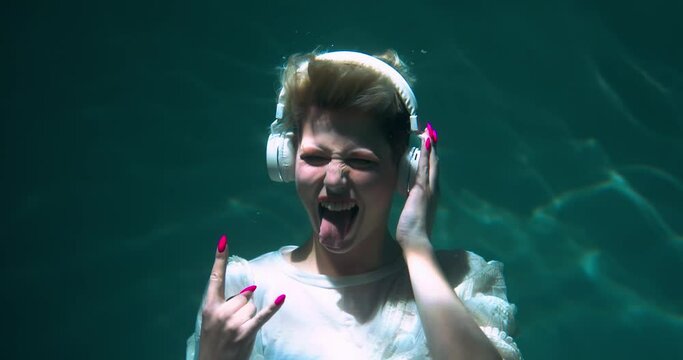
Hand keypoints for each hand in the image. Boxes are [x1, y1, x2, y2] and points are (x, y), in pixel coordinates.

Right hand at [198, 235, 285, 359]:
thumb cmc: (214, 343)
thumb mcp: (212, 321)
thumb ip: (227, 304)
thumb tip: (250, 291)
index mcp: (209, 307)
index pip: (215, 278)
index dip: (219, 259)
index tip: (224, 241)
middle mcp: (220, 313)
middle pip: (244, 296)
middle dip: (244, 307)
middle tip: (233, 325)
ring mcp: (232, 323)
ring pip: (252, 306)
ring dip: (250, 317)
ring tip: (239, 332)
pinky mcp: (245, 333)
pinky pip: (261, 316)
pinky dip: (273, 307)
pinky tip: (281, 297)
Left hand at [396, 123, 438, 249]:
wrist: (417, 242)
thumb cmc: (413, 234)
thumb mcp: (414, 216)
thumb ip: (414, 207)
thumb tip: (411, 203)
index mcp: (431, 197)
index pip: (432, 174)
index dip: (431, 159)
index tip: (430, 147)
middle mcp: (434, 190)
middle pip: (435, 165)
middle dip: (433, 149)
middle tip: (431, 133)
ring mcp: (429, 189)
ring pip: (431, 163)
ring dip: (430, 147)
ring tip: (429, 132)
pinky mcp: (422, 190)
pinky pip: (424, 167)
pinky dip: (426, 154)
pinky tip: (426, 142)